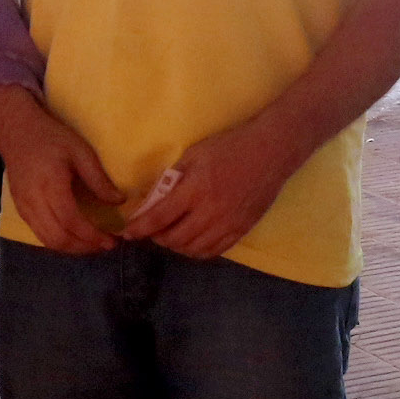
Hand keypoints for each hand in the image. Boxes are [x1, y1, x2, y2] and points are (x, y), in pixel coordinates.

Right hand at [0, 86, 120, 254]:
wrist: (16, 131)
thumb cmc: (51, 137)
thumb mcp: (81, 152)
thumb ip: (99, 179)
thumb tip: (120, 201)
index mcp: (51, 185)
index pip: (72, 221)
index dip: (92, 236)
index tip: (112, 240)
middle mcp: (34, 201)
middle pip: (58, 238)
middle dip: (84, 248)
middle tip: (105, 246)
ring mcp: (24, 207)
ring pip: (47, 241)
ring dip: (71, 248)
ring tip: (92, 245)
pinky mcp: (20, 209)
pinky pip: (39, 234)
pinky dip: (58, 242)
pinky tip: (74, 237)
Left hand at [124, 115, 310, 260]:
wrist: (271, 152)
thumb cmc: (230, 147)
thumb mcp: (195, 154)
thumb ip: (172, 179)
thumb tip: (152, 200)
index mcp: (195, 189)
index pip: (159, 217)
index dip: (139, 228)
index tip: (128, 232)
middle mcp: (210, 211)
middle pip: (174, 238)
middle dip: (157, 237)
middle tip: (152, 229)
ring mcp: (228, 224)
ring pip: (192, 249)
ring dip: (176, 245)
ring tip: (172, 234)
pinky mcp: (241, 230)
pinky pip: (214, 251)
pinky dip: (197, 251)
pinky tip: (192, 241)